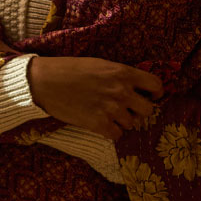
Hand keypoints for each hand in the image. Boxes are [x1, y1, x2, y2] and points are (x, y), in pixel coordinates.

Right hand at [27, 55, 162, 140]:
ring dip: (122, 122)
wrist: (44, 82)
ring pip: (131, 124)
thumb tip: (135, 87)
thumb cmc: (69, 70)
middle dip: (139, 110)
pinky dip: (111, 132)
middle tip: (127, 109)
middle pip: (148, 110)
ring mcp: (111, 109)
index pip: (156, 85)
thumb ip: (120, 75)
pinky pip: (117, 135)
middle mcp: (121, 91)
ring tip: (107, 115)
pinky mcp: (99, 124)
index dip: (156, 93)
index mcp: (123, 72)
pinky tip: (101, 124)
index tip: (151, 96)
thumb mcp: (100, 64)